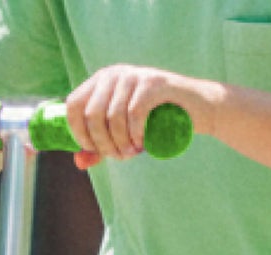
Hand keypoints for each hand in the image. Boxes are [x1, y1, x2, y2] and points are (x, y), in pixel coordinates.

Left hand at [66, 65, 218, 169]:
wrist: (197, 108)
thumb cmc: (157, 122)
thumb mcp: (124, 135)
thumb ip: (100, 148)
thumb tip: (79, 163)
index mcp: (101, 81)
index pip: (73, 105)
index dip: (78, 133)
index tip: (94, 150)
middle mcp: (115, 74)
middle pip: (92, 114)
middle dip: (103, 143)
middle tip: (120, 156)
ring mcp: (134, 75)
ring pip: (112, 116)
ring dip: (120, 143)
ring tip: (132, 153)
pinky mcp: (153, 83)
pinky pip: (134, 112)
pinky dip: (135, 133)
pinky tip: (141, 143)